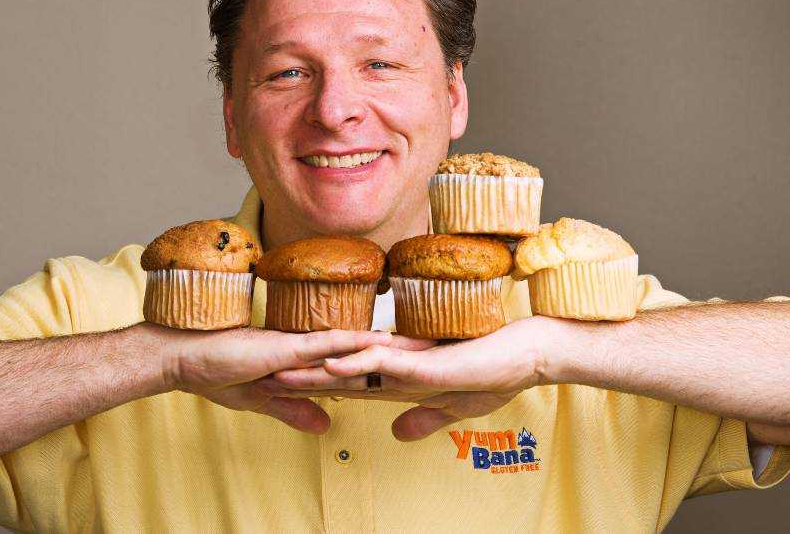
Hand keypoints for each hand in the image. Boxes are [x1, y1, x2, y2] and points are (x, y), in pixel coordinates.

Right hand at [146, 323, 429, 434]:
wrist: (185, 358)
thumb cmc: (217, 373)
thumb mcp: (263, 399)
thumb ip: (294, 409)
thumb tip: (325, 423)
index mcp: (308, 361)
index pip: (357, 362)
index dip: (389, 361)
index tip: (421, 359)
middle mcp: (311, 348)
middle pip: (367, 349)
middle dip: (405, 348)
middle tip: (443, 343)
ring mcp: (301, 344)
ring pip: (356, 343)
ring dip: (391, 344)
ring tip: (428, 341)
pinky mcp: (287, 346)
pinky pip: (327, 345)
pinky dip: (354, 346)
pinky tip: (380, 344)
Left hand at [270, 316, 558, 439]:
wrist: (527, 354)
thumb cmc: (494, 376)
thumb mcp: (451, 408)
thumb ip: (422, 418)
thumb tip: (396, 434)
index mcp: (400, 378)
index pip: (347, 385)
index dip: (314, 388)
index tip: (283, 390)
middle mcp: (397, 366)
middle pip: (339, 372)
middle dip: (302, 377)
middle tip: (262, 378)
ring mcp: (409, 361)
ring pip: (353, 362)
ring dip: (317, 368)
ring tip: (281, 369)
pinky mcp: (425, 360)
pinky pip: (384, 360)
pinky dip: (357, 361)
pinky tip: (332, 364)